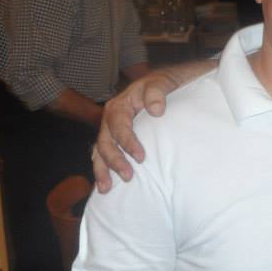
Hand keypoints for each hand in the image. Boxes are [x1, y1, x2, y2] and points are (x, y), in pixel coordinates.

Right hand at [93, 72, 179, 191]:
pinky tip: (107, 184)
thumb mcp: (164, 81)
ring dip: (103, 169)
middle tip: (129, 176)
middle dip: (114, 161)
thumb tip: (155, 110)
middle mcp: (112, 118)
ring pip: (100, 151)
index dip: (128, 143)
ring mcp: (113, 129)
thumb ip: (158, 92)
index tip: (142, 157)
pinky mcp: (118, 137)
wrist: (171, 83)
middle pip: (105, 141)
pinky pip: (105, 154)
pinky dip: (104, 168)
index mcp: (120, 105)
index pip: (118, 127)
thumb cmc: (167, 83)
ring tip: (106, 189)